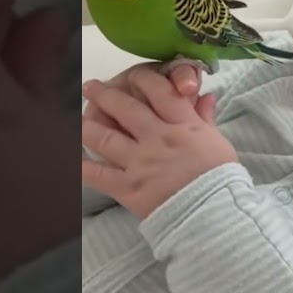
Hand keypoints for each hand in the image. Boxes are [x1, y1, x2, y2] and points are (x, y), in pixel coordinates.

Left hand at [81, 66, 235, 220]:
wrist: (215, 216)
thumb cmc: (220, 178)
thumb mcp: (218, 142)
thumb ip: (205, 117)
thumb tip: (206, 95)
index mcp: (182, 125)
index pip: (158, 91)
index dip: (142, 78)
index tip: (133, 75)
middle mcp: (156, 138)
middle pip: (125, 107)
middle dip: (104, 93)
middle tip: (91, 87)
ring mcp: (139, 162)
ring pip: (104, 137)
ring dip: (87, 124)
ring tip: (78, 117)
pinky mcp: (127, 187)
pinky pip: (98, 174)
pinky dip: (82, 165)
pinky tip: (72, 157)